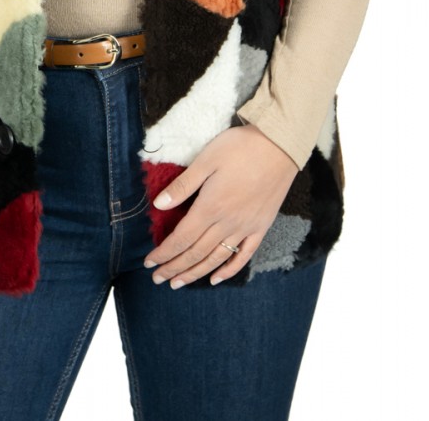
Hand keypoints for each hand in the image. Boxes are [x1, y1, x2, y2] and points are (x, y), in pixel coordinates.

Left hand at [142, 123, 299, 286]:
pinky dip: (228, 270)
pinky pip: (243, 256)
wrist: (279, 146)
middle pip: (195, 253)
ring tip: (179, 283)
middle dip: (174, 267)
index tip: (149, 263)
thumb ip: (182, 185)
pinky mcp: (261, 227)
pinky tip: (216, 278)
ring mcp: (246, 228)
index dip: (164, 253)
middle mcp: (227, 223)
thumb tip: (158, 205)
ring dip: (195, 273)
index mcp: (210, 207)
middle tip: (158, 279)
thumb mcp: (205, 160)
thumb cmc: (239, 148)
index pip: (181, 239)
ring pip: (216, 259)